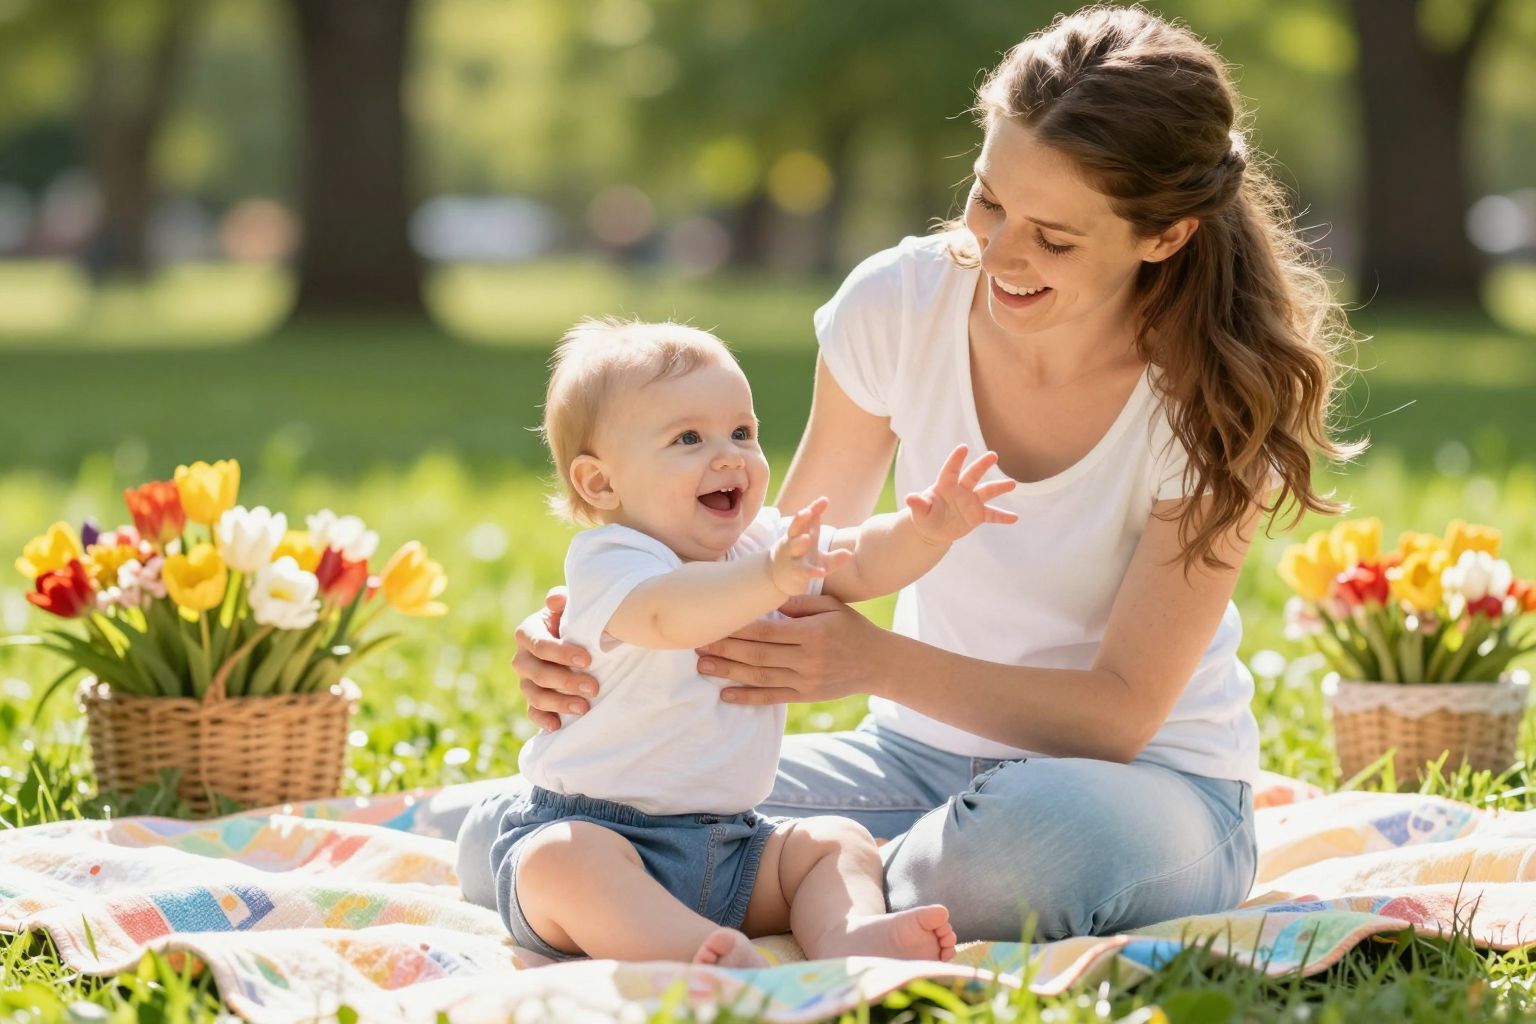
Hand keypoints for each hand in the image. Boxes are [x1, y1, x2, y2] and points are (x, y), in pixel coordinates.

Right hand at [513, 586, 596, 732]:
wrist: (579, 641)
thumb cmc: (576, 621)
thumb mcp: (571, 609)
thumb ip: (563, 602)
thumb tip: (555, 598)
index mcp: (527, 633)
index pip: (538, 644)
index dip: (561, 652)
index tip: (588, 659)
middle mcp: (523, 658)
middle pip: (537, 673)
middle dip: (566, 681)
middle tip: (594, 686)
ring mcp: (526, 681)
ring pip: (535, 695)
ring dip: (559, 702)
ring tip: (585, 707)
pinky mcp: (534, 700)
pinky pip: (532, 713)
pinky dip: (542, 720)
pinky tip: (558, 725)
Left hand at [695, 594, 887, 704]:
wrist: (879, 663)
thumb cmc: (852, 627)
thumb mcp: (831, 606)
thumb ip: (798, 602)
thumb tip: (766, 597)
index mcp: (811, 633)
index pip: (766, 631)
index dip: (737, 628)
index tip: (714, 623)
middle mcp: (807, 659)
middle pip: (757, 654)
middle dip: (724, 649)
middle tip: (697, 644)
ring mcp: (806, 680)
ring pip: (760, 677)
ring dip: (728, 672)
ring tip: (702, 667)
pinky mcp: (805, 696)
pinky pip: (771, 698)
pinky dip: (747, 698)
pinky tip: (725, 695)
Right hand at [769, 497, 853, 595]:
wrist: (776, 579)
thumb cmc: (801, 562)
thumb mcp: (818, 558)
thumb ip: (834, 555)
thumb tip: (850, 553)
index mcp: (800, 534)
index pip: (806, 519)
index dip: (814, 509)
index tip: (824, 500)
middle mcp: (792, 543)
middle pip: (794, 528)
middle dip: (800, 519)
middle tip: (808, 512)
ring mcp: (791, 557)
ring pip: (793, 547)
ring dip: (799, 542)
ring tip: (807, 538)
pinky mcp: (793, 573)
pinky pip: (802, 571)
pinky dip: (811, 571)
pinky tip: (822, 572)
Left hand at [905, 444, 1017, 544]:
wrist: (934, 530)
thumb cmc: (925, 516)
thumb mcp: (920, 512)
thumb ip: (918, 504)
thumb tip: (909, 497)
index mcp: (945, 486)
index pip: (951, 470)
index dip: (956, 459)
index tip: (963, 448)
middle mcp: (960, 490)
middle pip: (973, 475)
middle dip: (982, 465)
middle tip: (993, 456)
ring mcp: (971, 502)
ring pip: (987, 491)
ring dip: (999, 487)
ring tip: (1012, 483)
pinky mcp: (977, 515)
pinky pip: (992, 514)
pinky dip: (1002, 516)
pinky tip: (1014, 518)